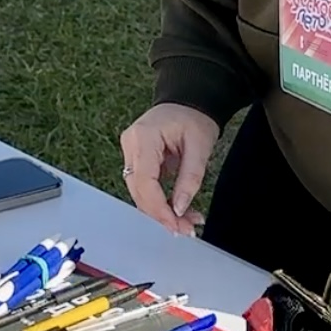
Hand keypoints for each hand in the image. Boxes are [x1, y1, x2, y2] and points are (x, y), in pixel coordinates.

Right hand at [119, 103, 218, 235]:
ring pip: (140, 192)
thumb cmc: (194, 117)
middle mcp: (130, 145)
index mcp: (143, 137)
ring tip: (188, 221)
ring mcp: (130, 152)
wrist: (188, 101)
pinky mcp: (136, 159)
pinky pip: (144, 186)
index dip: (159, 208)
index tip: (178, 225)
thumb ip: (190, 178)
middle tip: (187, 229)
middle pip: (139, 190)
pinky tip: (178, 209)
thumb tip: (180, 209)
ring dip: (161, 210)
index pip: (145, 182)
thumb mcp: (200, 147)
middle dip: (162, 214)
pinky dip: (160, 200)